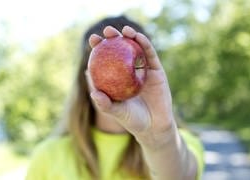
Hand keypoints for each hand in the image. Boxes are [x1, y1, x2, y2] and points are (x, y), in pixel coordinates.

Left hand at [87, 26, 176, 146]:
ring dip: (130, 37)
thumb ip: (106, 104)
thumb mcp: (117, 113)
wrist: (155, 126)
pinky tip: (139, 38)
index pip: (105, 59)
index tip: (93, 39)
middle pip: (120, 50)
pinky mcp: (156, 70)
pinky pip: (150, 55)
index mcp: (116, 78)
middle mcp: (129, 71)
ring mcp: (143, 69)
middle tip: (107, 31)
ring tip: (124, 30)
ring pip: (136, 49)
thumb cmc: (133, 120)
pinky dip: (145, 45)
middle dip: (112, 38)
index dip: (98, 48)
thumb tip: (93, 92)